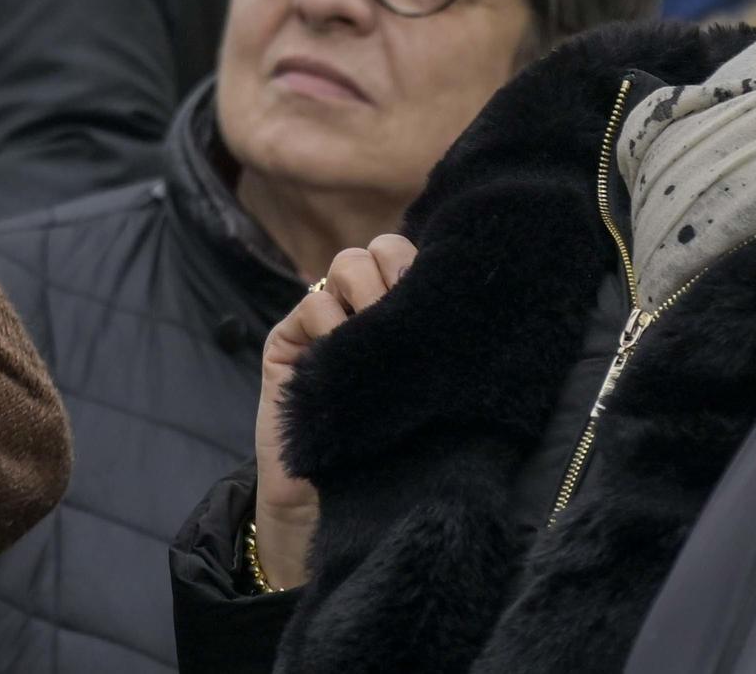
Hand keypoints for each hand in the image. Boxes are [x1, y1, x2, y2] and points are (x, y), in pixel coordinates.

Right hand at [250, 234, 415, 590]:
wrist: (331, 506)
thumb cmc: (389, 455)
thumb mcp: (419, 398)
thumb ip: (431, 355)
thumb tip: (468, 318)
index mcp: (394, 316)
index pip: (409, 259)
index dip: (422, 266)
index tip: (439, 296)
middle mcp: (358, 309)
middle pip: (377, 250)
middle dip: (396, 270)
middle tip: (406, 311)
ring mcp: (320, 322)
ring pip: (345, 266)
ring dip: (368, 292)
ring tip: (379, 333)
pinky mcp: (287, 342)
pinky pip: (313, 306)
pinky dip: (334, 324)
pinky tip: (347, 356)